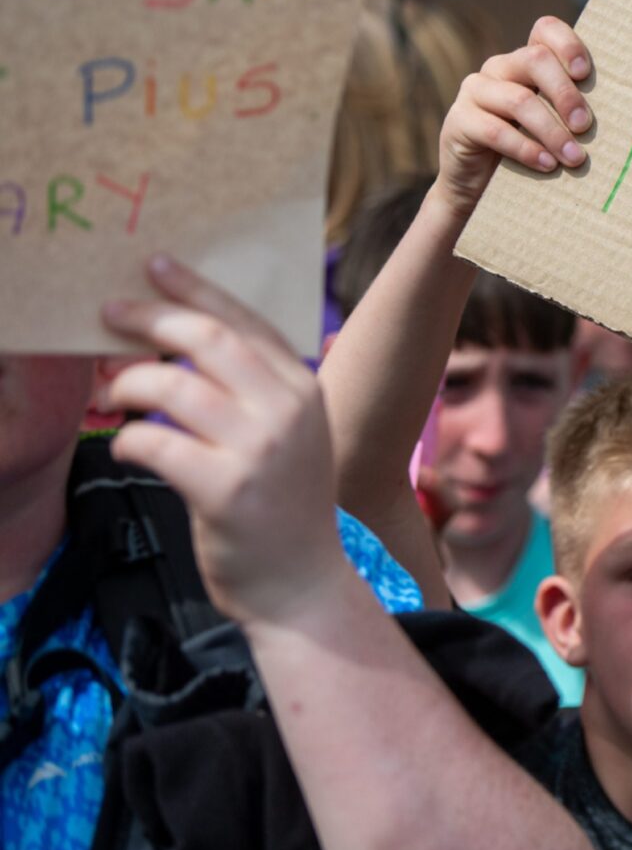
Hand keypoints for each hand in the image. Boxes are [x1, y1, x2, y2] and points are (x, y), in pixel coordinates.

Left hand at [101, 256, 350, 627]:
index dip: (197, 289)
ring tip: (112, 392)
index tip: (156, 266)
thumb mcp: (289, 435)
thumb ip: (255, 389)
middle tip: (109, 314)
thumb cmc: (282, 507)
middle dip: (150, 319)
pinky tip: (128, 445)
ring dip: (129, 382)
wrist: (300, 583)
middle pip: (209, 339)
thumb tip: (184, 338)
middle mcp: (289, 410)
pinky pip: (155, 442)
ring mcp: (261, 449)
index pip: (246, 321)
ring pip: (174, 385)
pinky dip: (128, 439)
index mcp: (305, 387)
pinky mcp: (226, 489)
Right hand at [435, 16, 594, 217]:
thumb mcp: (554, 124)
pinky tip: (546, 165)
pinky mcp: (459, 121)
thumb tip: (625, 115)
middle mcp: (499, 67)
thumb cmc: (529, 149)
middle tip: (586, 126)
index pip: (545, 29)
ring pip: (520, 99)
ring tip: (574, 158)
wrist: (476, 184)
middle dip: (566, 94)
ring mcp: (476, 91)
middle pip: (535, 59)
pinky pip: (495, 130)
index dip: (568, 43)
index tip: (586, 73)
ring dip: (553, 131)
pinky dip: (526, 149)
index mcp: (526, 61)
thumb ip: (575, 111)